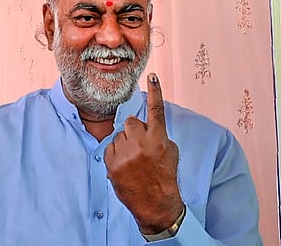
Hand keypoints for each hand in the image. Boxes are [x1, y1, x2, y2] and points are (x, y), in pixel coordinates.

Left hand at [104, 74, 183, 234]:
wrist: (155, 203)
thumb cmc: (164, 175)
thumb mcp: (170, 151)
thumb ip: (158, 134)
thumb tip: (145, 124)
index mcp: (159, 138)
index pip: (156, 110)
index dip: (155, 91)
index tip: (152, 76)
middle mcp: (141, 143)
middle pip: (131, 121)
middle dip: (134, 131)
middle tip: (140, 147)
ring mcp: (125, 153)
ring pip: (119, 135)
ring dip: (125, 143)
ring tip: (134, 161)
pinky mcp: (112, 163)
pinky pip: (110, 147)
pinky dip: (115, 154)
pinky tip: (125, 166)